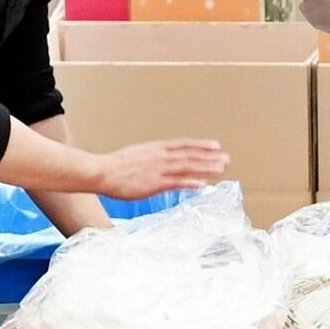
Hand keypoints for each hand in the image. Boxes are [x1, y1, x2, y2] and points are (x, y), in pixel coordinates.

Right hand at [92, 139, 228, 199]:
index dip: (201, 145)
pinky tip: (203, 183)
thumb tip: (161, 160)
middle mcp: (161, 156)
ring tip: (222, 168)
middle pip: (190, 155)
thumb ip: (151, 157)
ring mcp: (158, 169)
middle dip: (210, 157)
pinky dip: (191, 182)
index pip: (184, 145)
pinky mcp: (154, 183)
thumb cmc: (115, 165)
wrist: (102, 171)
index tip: (216, 146)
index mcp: (156, 148)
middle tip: (227, 158)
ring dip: (206, 167)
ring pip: (188, 167)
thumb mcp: (136, 155)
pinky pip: (177, 182)